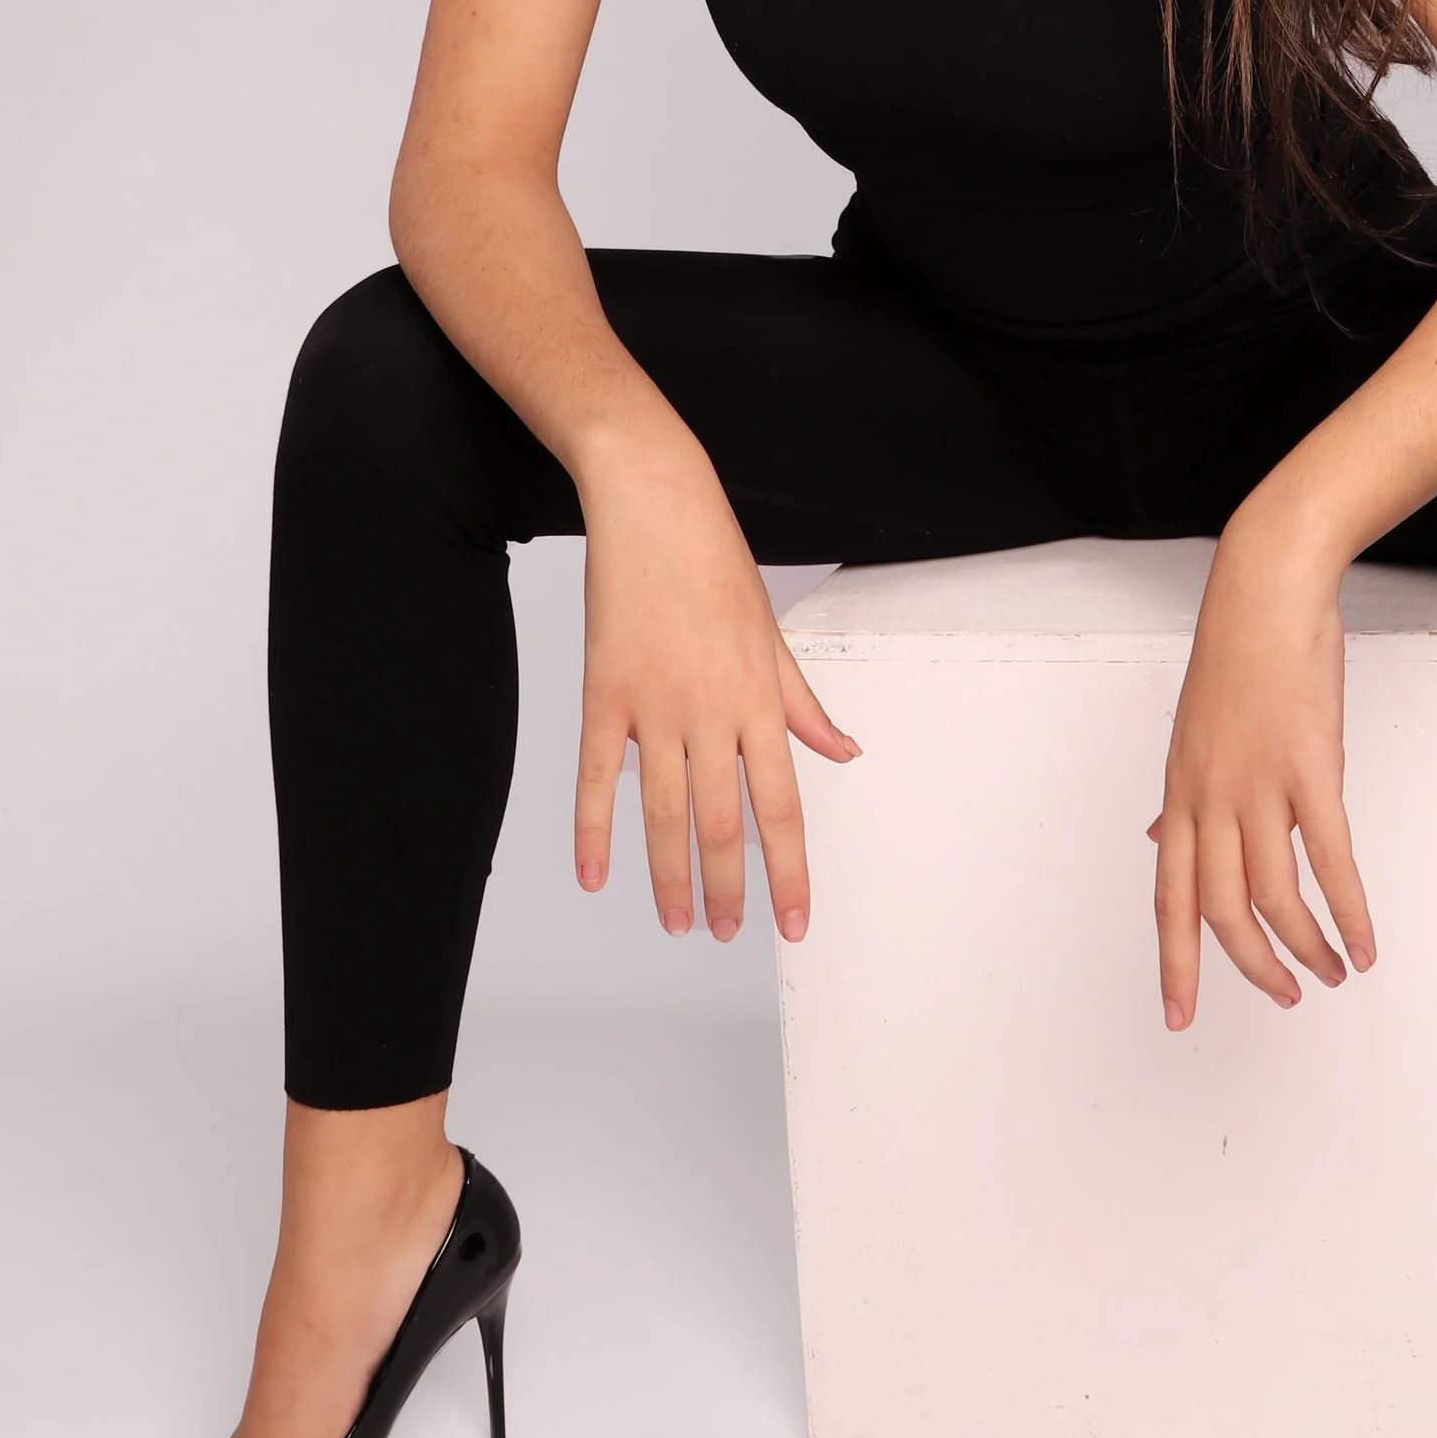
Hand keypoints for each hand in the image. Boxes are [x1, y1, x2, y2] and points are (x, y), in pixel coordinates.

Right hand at [572, 422, 858, 942]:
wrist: (652, 503)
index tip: (793, 921)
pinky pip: (593, 777)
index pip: (780, 807)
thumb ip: (803, 704)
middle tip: (730, 933)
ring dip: (669, 876)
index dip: (788, 872)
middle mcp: (708, 712)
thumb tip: (844, 752)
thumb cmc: (715, 561)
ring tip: (678, 922)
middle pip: (719, 823)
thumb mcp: (773, 633)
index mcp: (758, 700)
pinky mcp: (602, 693)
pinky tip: (596, 876)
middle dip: (729, 888)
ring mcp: (651, 706)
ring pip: (661, 812)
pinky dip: (593, 831)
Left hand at [1149, 513, 1375, 1029]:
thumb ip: (1183, 798)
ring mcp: (1259, 784)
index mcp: (1181, 793)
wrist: (1265, 592)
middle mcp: (1210, 798)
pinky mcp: (1311, 769)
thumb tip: (1158, 838)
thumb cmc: (1237, 660)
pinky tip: (1365, 943)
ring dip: (1305, 947)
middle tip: (1283, 997)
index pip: (1168, 897)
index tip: (1177, 1014)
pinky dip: (1350, 910)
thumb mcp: (1192, 735)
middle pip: (1220, 909)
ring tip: (1331, 973)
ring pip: (1274, 896)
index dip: (1175, 960)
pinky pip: (1330, 860)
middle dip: (1250, 967)